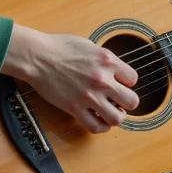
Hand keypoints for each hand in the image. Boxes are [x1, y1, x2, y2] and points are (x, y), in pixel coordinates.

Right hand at [3, 25, 139, 133]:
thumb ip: (105, 60)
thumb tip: (114, 69)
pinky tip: (100, 121)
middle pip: (132, 101)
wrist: (38, 57)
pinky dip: (102, 127)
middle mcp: (102, 80)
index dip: (127, 83)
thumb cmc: (60, 47)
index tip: (120, 83)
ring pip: (118, 118)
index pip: (133, 79)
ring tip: (112, 112)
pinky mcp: (75, 108)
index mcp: (108, 61)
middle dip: (128, 102)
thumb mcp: (90, 46)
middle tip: (120, 101)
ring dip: (117, 117)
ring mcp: (89, 96)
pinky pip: (96, 126)